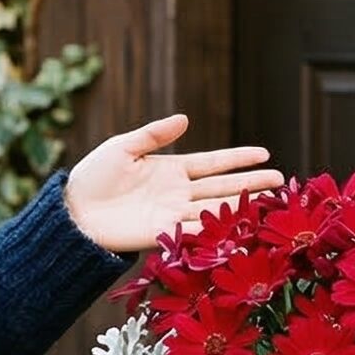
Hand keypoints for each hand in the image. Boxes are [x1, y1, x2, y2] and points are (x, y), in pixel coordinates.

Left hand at [64, 112, 284, 253]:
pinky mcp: (164, 235)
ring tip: (271, 203)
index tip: (265, 153)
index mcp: (171, 169)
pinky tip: (240, 228)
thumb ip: (154, 134)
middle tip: (282, 181)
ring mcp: (173, 215)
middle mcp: (178, 193)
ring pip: (216, 210)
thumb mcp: (124, 147)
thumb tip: (185, 119)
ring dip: (243, 207)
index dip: (238, 158)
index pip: (213, 163)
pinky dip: (217, 232)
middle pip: (223, 187)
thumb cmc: (94, 177)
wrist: (72, 212)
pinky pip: (196, 233)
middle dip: (252, 183)